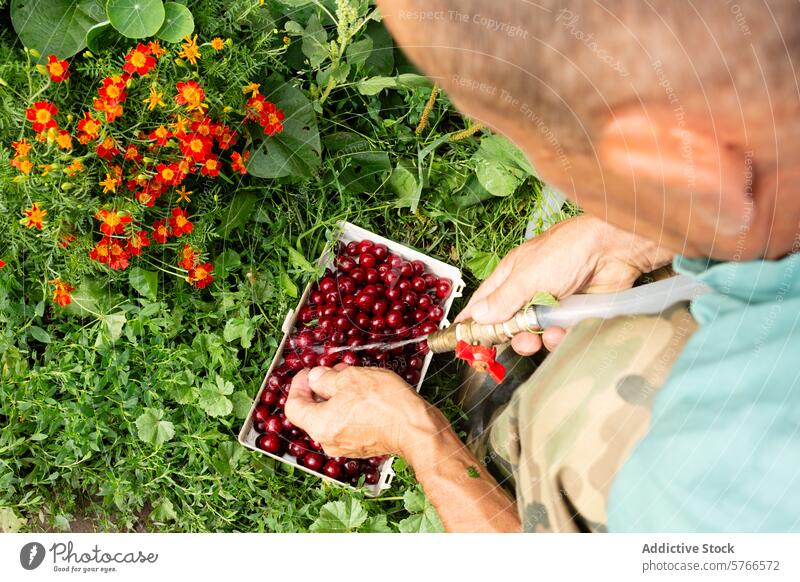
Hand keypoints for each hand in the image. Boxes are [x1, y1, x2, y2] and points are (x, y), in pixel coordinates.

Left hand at [285, 365, 437, 457]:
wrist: (415, 428)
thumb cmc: (385, 405)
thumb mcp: (350, 378)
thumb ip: (325, 378)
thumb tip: (315, 378)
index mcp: (319, 425)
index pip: (293, 406)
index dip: (297, 385)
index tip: (307, 373)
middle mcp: (328, 440)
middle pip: (312, 412)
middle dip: (320, 389)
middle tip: (331, 372)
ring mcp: (345, 446)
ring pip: (331, 417)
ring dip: (336, 397)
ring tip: (351, 379)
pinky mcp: (362, 446)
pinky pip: (346, 424)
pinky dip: (349, 408)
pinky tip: (362, 393)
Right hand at [457, 215, 672, 354]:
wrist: (614, 250)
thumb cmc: (567, 252)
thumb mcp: (528, 276)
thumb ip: (503, 300)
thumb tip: (478, 317)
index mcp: (511, 276)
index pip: (484, 302)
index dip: (473, 321)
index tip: (464, 341)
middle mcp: (528, 291)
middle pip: (508, 324)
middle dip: (510, 336)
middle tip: (516, 340)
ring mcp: (550, 304)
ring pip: (533, 333)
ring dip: (535, 339)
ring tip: (543, 335)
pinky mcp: (571, 315)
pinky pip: (557, 335)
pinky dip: (558, 337)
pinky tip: (561, 330)